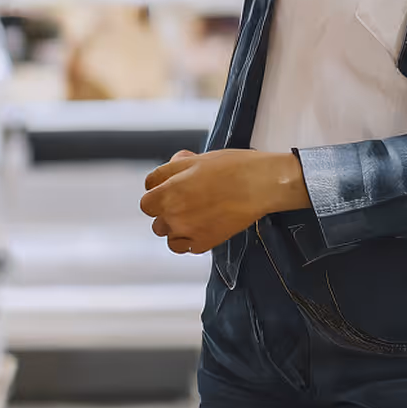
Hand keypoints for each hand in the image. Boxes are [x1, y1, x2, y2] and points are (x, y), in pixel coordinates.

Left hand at [139, 148, 310, 254]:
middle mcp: (174, 215)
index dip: (157, 195)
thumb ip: (173, 168)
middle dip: (167, 212)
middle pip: (156, 221)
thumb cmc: (233, 168)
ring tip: (194, 216)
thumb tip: (164, 173)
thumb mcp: (196, 159)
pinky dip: (191, 240)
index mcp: (168, 192)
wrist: (260, 185)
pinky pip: (186, 248)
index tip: (169, 192)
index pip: (146, 202)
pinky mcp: (205, 244)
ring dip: (176, 228)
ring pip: (169, 237)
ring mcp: (188, 232)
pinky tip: (202, 227)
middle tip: (185, 201)